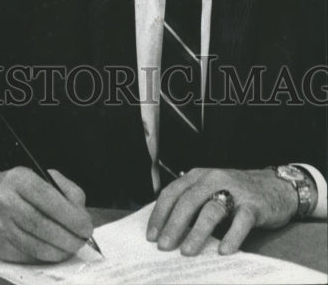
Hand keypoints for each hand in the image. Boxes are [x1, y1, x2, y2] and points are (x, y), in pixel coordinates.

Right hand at [0, 166, 92, 263]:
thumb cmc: (12, 188)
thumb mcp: (35, 176)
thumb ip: (63, 189)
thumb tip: (80, 210)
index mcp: (18, 178)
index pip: (48, 198)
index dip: (70, 215)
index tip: (86, 226)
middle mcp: (5, 201)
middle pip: (43, 225)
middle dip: (68, 237)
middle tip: (82, 241)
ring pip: (35, 244)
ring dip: (59, 250)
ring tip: (71, 248)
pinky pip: (26, 255)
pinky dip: (44, 256)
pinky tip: (53, 251)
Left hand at [146, 167, 299, 255]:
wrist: (276, 186)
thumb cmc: (237, 192)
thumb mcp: (210, 190)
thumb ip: (192, 204)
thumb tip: (167, 231)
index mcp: (198, 176)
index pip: (172, 192)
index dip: (160, 214)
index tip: (151, 235)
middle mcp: (214, 179)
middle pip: (188, 201)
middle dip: (173, 225)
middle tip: (164, 246)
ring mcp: (235, 191)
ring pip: (211, 210)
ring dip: (197, 232)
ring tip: (187, 252)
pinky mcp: (254, 205)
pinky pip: (241, 221)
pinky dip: (231, 236)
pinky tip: (223, 251)